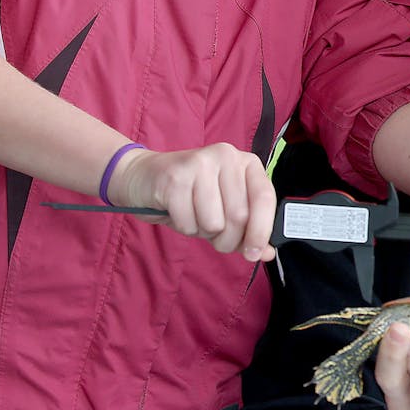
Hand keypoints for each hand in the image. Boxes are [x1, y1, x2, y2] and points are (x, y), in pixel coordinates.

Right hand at [106, 143, 275, 260]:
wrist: (143, 176)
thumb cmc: (191, 194)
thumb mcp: (224, 207)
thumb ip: (248, 229)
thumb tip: (267, 253)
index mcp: (246, 162)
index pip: (264, 198)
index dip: (261, 230)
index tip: (255, 254)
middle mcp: (226, 156)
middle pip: (239, 216)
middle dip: (228, 240)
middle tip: (215, 239)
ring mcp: (200, 164)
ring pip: (214, 222)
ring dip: (203, 233)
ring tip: (195, 217)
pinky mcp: (174, 178)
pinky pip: (188, 223)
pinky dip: (184, 228)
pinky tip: (178, 212)